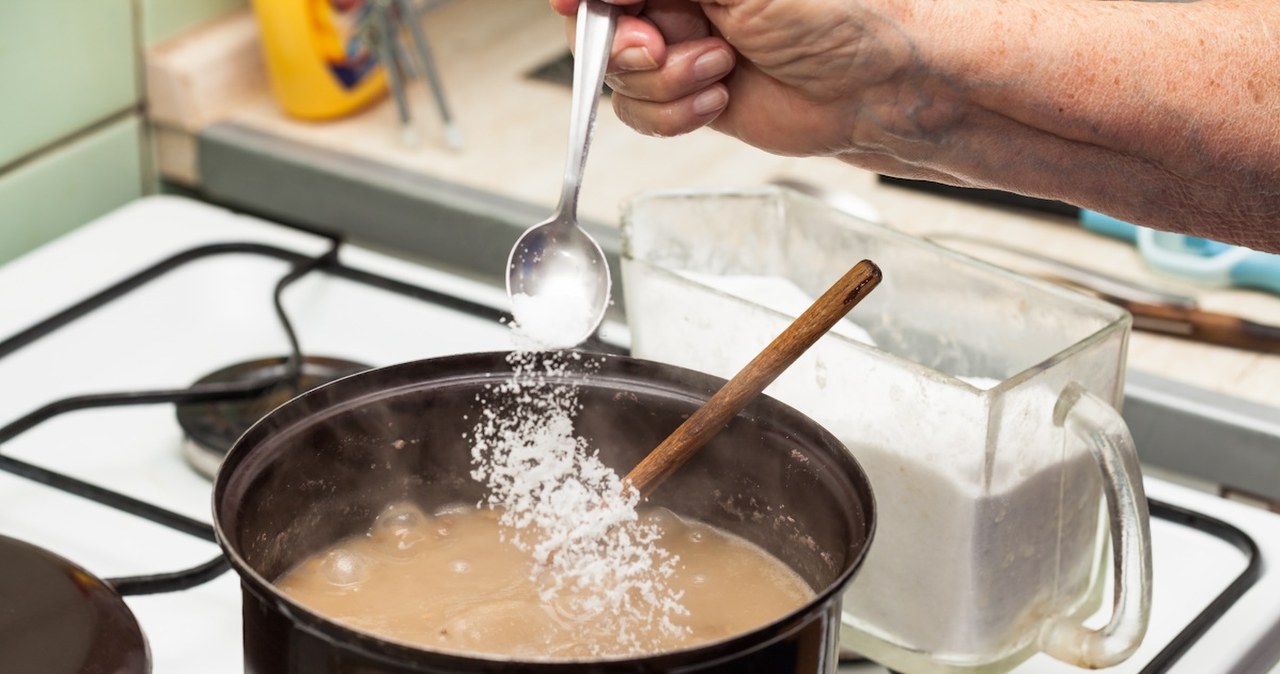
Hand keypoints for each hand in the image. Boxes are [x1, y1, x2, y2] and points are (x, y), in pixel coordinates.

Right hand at [549, 0, 932, 158]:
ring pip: (614, 73)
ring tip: (718, 67)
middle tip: (655, 47)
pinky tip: (715, 99)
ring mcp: (681, 43)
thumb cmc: (838, 15)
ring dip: (661, 82)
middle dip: (622, 43)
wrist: (877, 88)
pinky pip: (638, 113)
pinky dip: (670, 114)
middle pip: (595, 20)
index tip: (578, 4)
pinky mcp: (688, 93)